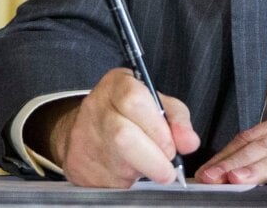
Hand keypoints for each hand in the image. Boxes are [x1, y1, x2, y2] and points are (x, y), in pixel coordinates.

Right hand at [50, 68, 199, 186]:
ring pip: (118, 163)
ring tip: (150, 167)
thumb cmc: (129, 114)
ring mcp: (82, 138)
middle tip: (167, 166)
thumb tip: (189, 142)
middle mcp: (96, 108)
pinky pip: (108, 181)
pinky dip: (126, 182)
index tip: (172, 147)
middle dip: (154, 157)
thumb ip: (177, 119)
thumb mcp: (157, 104)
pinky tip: (128, 171)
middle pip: (123, 136)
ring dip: (144, 171)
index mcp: (117, 85)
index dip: (158, 129)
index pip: (134, 100)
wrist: (86, 128)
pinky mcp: (77, 166)